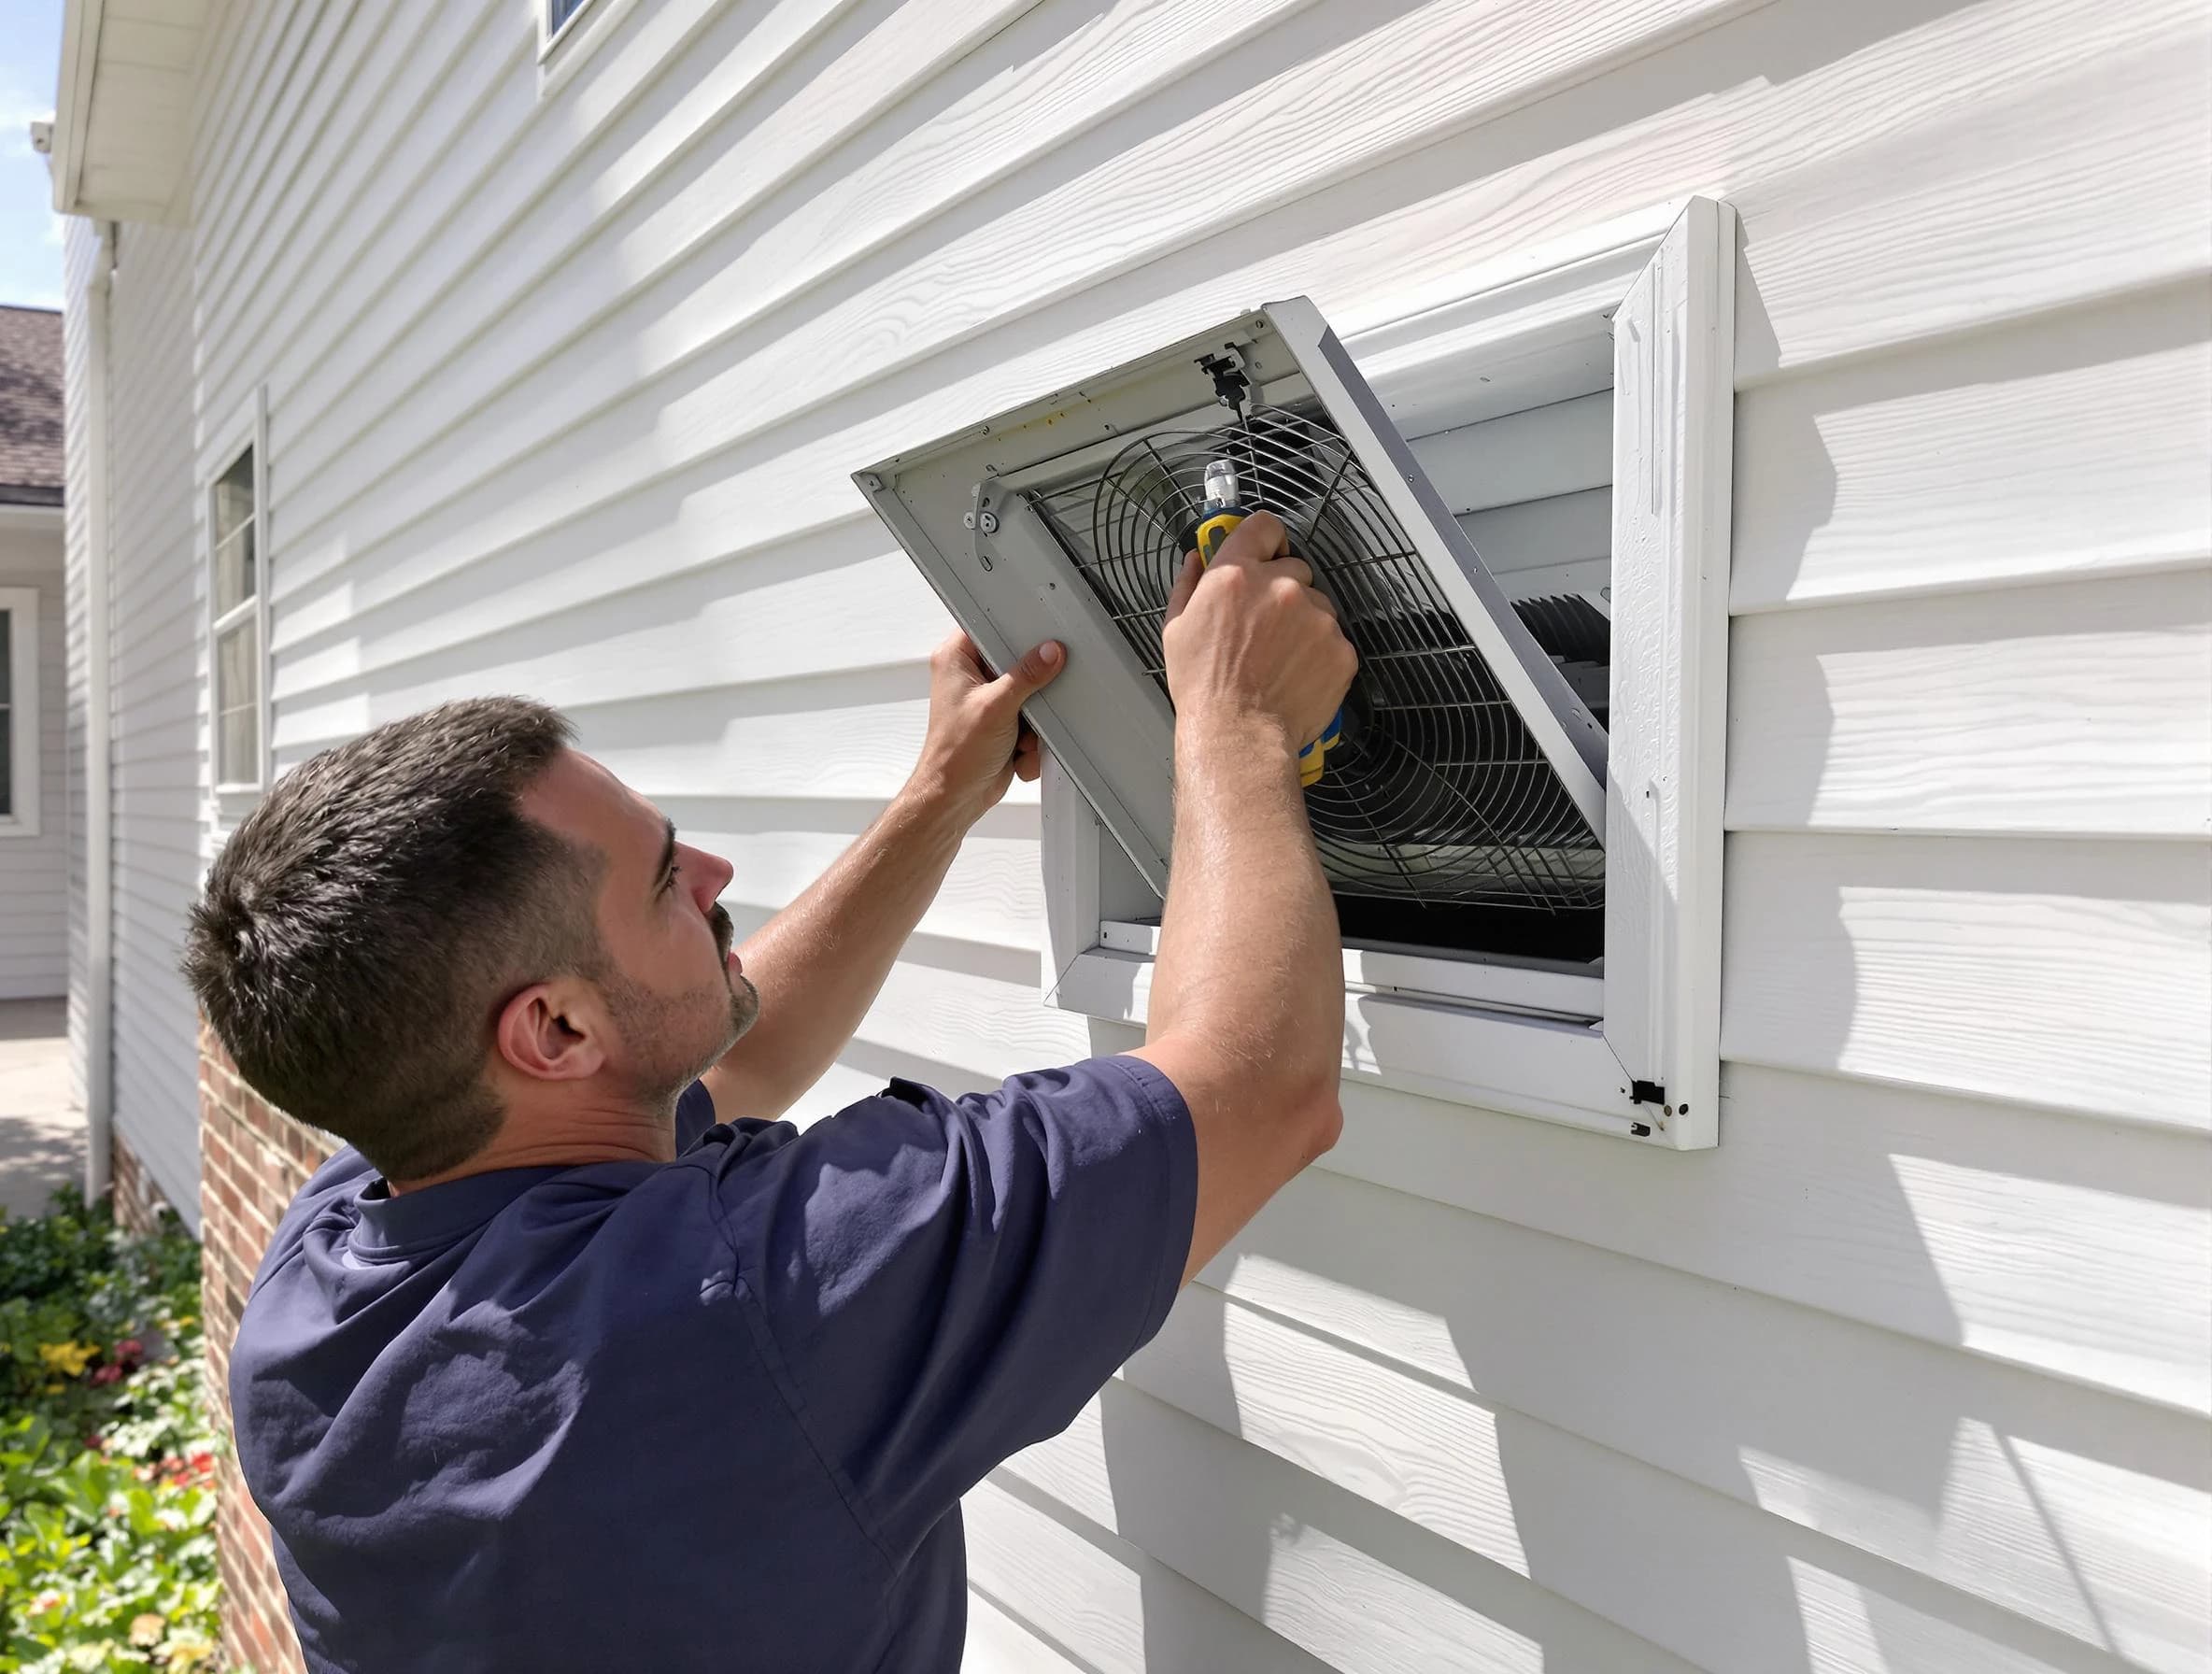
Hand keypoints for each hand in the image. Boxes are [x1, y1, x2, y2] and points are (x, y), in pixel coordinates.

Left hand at [907, 631, 1064, 824]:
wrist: (956, 796)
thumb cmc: (955, 755)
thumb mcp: (996, 707)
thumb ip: (1026, 676)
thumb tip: (1048, 653)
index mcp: (955, 660)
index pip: (988, 626)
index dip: (1014, 633)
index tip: (1038, 640)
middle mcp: (969, 676)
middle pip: (1015, 662)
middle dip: (1029, 691)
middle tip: (1027, 702)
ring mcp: (987, 700)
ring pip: (1028, 693)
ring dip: (1031, 720)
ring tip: (1019, 734)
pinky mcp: (1001, 722)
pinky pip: (1030, 718)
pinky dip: (1029, 736)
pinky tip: (1017, 748)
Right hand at [1161, 512, 1355, 755]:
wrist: (1239, 734)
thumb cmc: (1202, 685)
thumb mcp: (1176, 629)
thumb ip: (1189, 584)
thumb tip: (1196, 556)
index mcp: (1237, 573)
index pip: (1264, 526)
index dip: (1265, 540)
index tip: (1265, 555)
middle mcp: (1281, 586)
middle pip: (1295, 568)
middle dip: (1283, 590)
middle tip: (1265, 626)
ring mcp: (1317, 616)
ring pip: (1318, 605)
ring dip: (1304, 623)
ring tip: (1280, 658)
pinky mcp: (1341, 647)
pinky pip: (1334, 640)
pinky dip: (1320, 654)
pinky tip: (1296, 675)